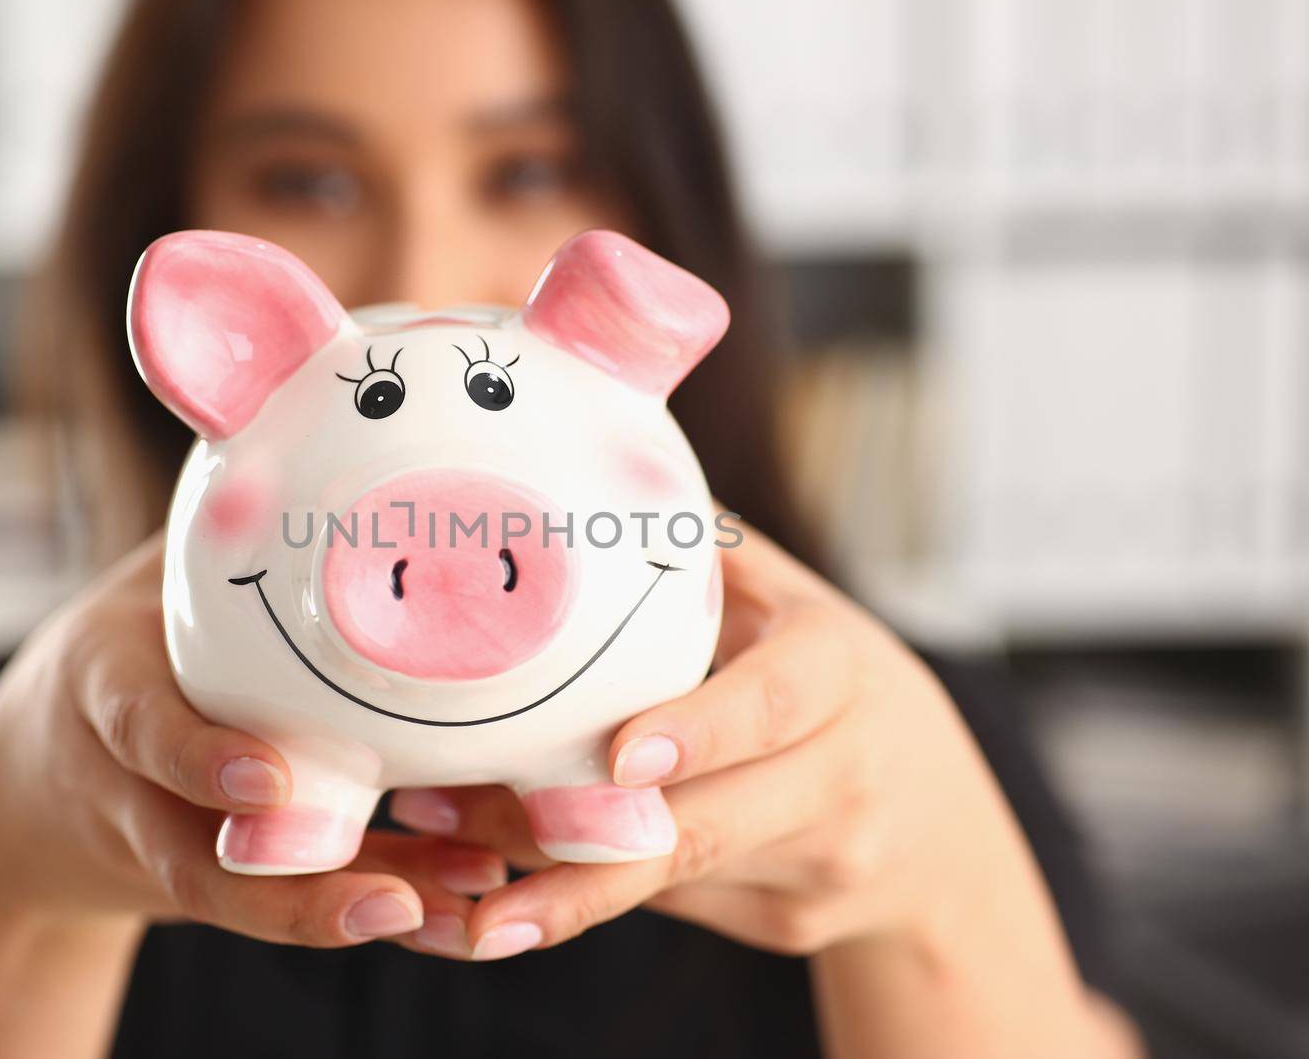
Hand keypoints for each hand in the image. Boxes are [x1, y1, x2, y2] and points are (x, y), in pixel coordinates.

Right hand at [0, 534, 505, 955]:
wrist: (42, 786)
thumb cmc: (126, 653)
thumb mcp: (146, 587)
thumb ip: (225, 527)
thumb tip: (337, 385)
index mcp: (105, 694)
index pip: (140, 728)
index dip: (199, 758)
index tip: (271, 778)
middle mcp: (130, 789)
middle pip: (199, 861)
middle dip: (293, 890)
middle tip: (396, 900)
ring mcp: (171, 847)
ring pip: (252, 899)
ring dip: (347, 911)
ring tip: (447, 915)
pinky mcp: (221, 878)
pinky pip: (288, 898)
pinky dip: (359, 902)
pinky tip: (450, 901)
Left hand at [389, 523, 1048, 959]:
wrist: (939, 830)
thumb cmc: (829, 682)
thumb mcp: (794, 606)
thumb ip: (705, 552)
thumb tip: (584, 449)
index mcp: (841, 675)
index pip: (773, 703)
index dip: (698, 729)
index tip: (615, 757)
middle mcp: (842, 777)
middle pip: (699, 820)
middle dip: (559, 830)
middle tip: (438, 815)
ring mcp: (817, 864)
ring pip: (663, 876)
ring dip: (540, 873)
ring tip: (429, 854)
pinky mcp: (784, 922)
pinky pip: (667, 904)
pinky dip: (580, 890)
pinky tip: (492, 881)